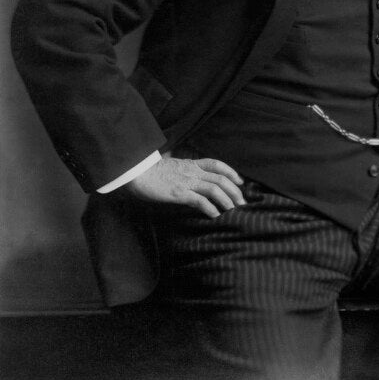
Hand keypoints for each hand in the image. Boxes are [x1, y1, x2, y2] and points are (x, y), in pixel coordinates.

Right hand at [123, 156, 244, 217]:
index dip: (231, 171)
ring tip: (234, 211)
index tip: (240, 181)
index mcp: (190, 164)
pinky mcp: (179, 193)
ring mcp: (186, 181)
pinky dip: (210, 208)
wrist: (135, 172)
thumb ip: (183, 173)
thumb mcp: (171, 168)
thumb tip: (190, 182)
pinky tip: (215, 215)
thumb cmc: (149, 172)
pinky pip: (199, 200)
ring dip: (227, 200)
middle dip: (234, 190)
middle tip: (242, 203)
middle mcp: (191, 171)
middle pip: (220, 178)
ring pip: (214, 189)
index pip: (216, 164)